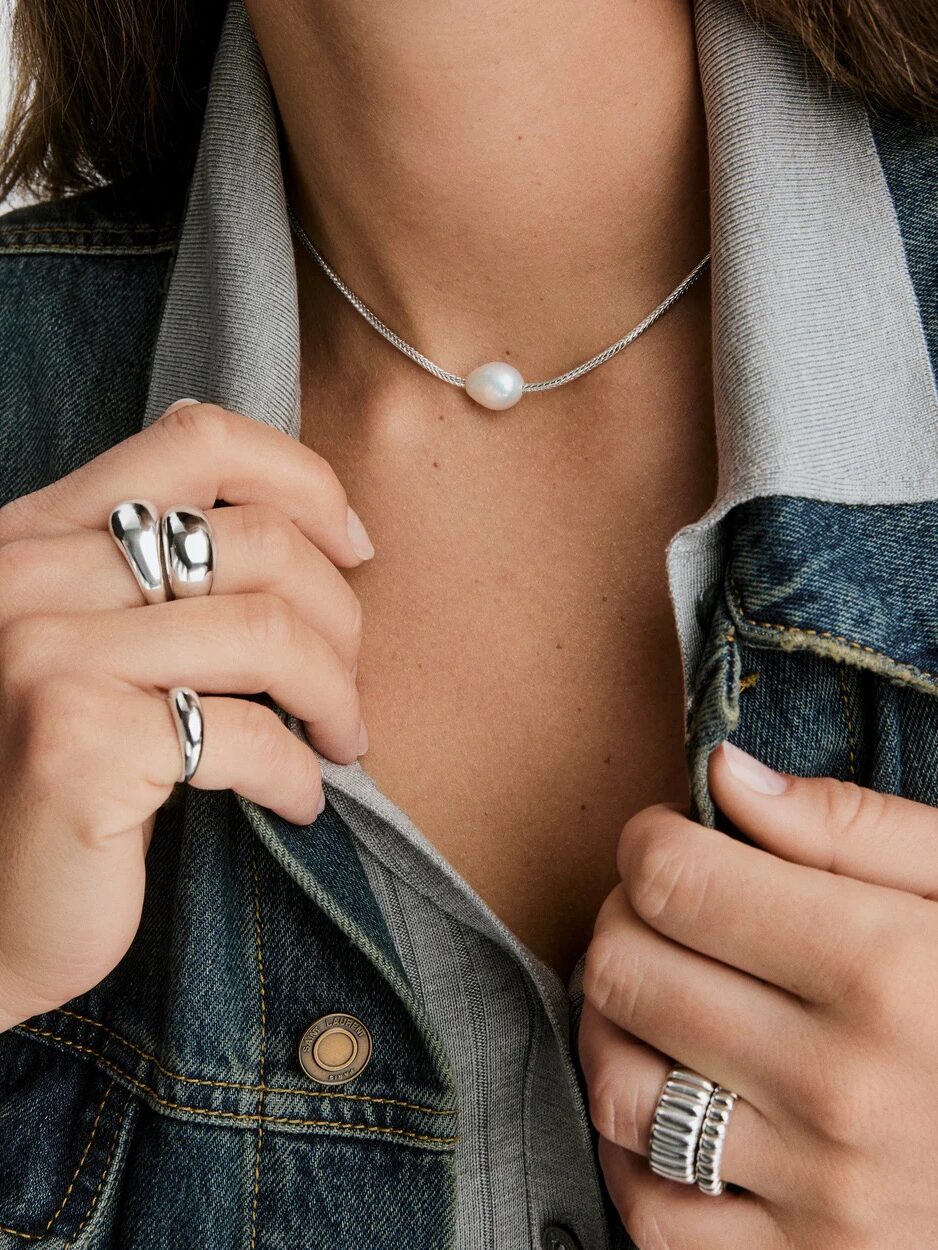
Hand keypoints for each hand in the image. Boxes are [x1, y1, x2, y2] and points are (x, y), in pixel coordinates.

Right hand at [0, 400, 371, 1030]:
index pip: (197, 442)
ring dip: (336, 695)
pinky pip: (246, 734)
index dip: (303, 481)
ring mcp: (44, 656)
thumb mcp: (95, 649)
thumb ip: (160, 579)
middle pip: (257, 541)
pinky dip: (299, 771)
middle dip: (340, 615)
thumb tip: (309, 527)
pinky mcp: (76, 745)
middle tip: (346, 685)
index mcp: (38, 534)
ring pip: (269, 631)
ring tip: (341, 740)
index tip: (354, 548)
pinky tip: (299, 800)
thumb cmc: (59, 778)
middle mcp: (28, 576)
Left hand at [579, 740, 937, 1248]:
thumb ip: (848, 826)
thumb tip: (724, 774)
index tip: (675, 841)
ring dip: (615, 1027)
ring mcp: (818, 1190)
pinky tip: (675, 1100)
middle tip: (666, 914)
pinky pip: (649, 1207)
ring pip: (617, 1087)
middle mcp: (842, 1085)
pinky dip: (633, 1149)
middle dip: (625, 920)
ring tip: (661, 1000)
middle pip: (627, 971)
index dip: (652, 841)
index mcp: (885, 969)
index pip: (673, 879)